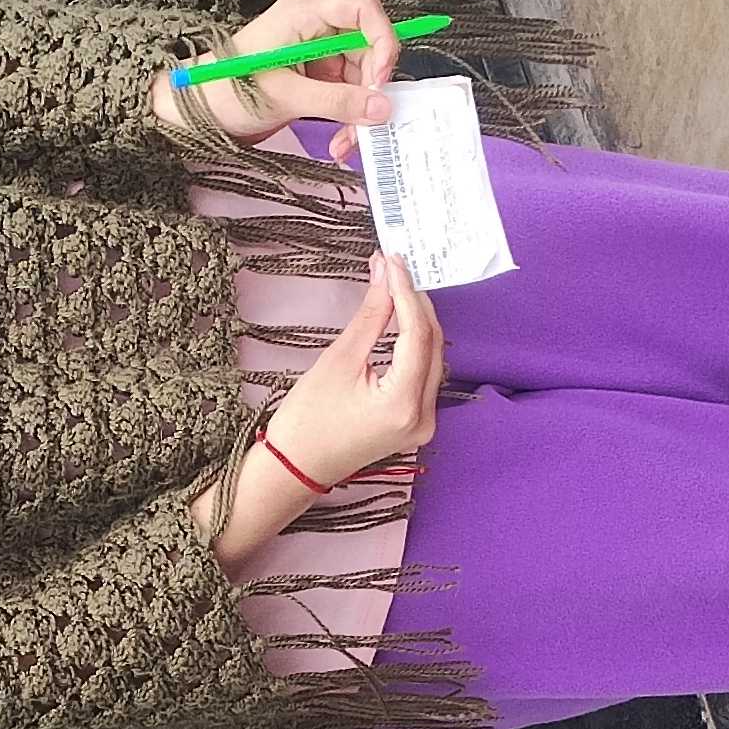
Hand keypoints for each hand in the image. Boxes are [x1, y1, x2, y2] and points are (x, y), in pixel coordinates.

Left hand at [154, 0, 402, 147]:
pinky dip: (346, 119)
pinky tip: (337, 143)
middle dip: (370, 89)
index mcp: (304, 16)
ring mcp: (315, 54)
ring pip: (359, 78)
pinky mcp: (313, 78)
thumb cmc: (227, 91)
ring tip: (344, 144)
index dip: (382, 38)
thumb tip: (381, 107)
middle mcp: (314, 29)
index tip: (381, 77)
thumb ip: (336, 101)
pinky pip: (344, 94)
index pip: (362, 9)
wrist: (197, 112)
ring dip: (358, 113)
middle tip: (367, 121)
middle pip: (366, 49)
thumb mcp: (285, 97)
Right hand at [203, 254, 442, 562]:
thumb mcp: (338, 360)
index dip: (406, 292)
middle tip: (393, 268)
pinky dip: (414, 346)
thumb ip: (371, 316)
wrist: (295, 468)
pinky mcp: (416, 423)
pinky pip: (424, 374)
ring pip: (432, 358)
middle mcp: (424, 416)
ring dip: (417, 322)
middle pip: (432, 345)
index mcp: (404, 404)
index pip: (418, 334)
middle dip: (415, 303)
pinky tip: (400, 321)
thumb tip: (384, 273)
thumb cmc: (307, 420)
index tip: (392, 260)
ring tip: (394, 287)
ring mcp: (424, 423)